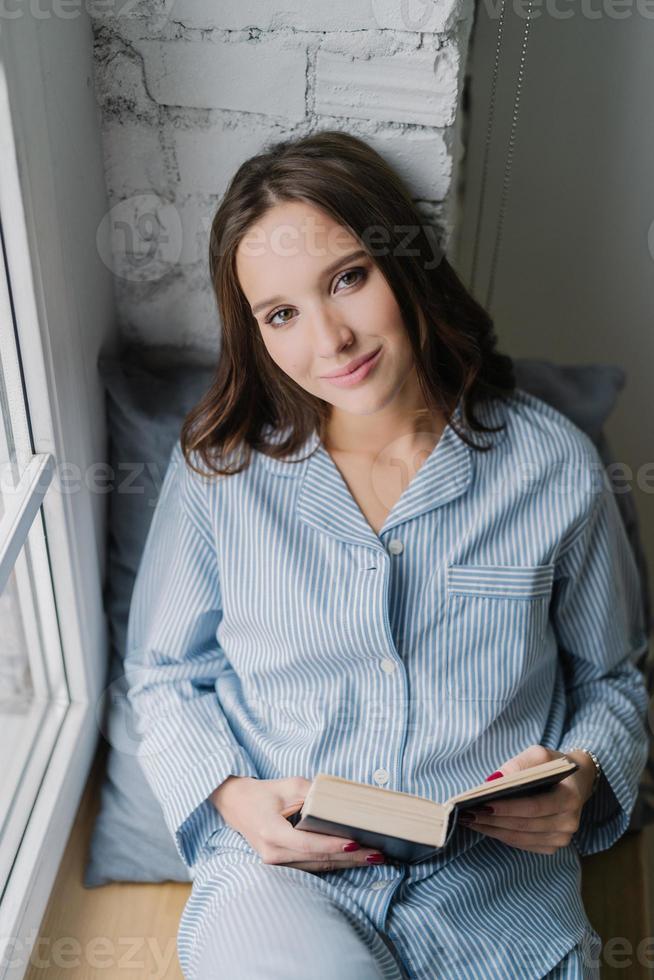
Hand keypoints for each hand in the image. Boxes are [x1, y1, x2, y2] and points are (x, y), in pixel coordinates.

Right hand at [209, 775, 385, 871]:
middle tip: (377, 854)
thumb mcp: (289, 785)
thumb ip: (315, 793)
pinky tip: (353, 859)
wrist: (236, 805)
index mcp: (271, 832)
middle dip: (349, 857)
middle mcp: (272, 853)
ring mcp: (275, 863)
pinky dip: (333, 862)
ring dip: (346, 863)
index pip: (307, 844)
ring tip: (372, 858)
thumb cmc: (264, 793)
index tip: (356, 843)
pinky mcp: (281, 865)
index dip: (332, 845)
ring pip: (317, 866)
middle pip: (317, 859)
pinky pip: (311, 866)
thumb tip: (343, 802)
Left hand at [458, 744, 597, 854]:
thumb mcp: (540, 754)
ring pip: (520, 838)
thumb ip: (520, 764)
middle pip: (524, 825)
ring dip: (493, 830)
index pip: (534, 806)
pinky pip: (522, 844)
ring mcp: (562, 838)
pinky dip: (501, 836)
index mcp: (569, 798)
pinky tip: (484, 827)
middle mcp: (568, 823)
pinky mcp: (552, 846)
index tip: (483, 804)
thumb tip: (494, 780)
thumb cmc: (555, 765)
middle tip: (467, 813)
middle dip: (493, 820)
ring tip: (470, 820)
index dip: (508, 807)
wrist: (577, 782)